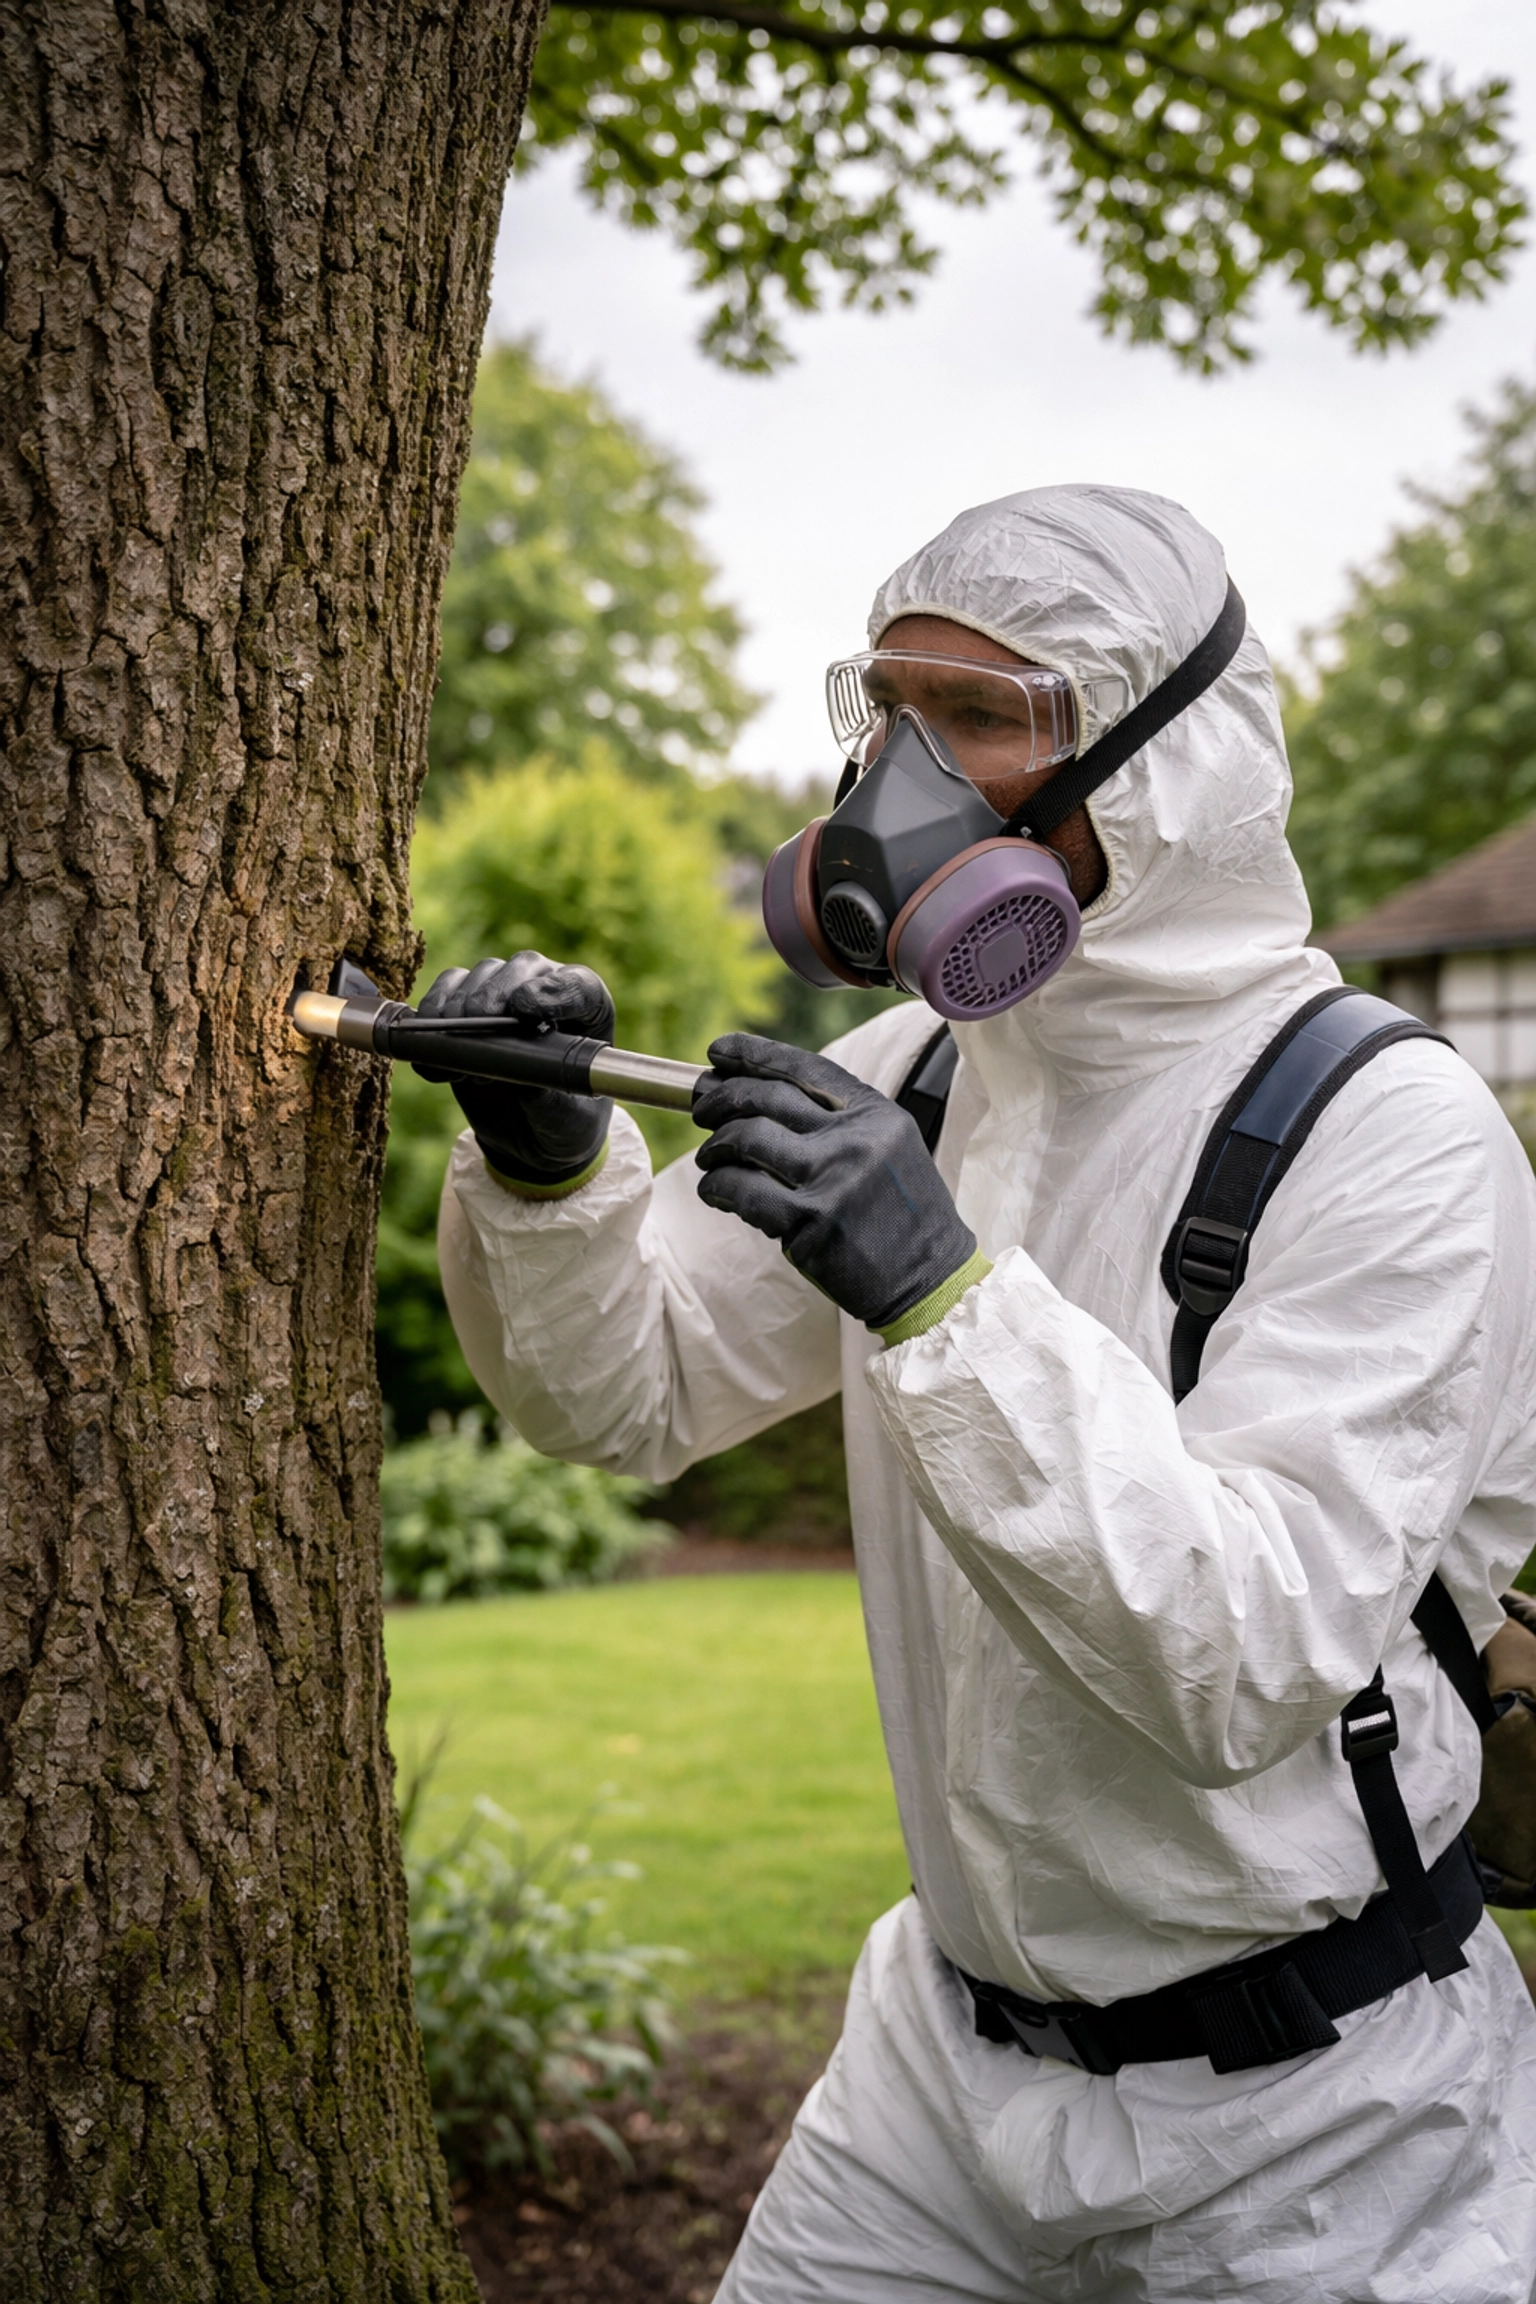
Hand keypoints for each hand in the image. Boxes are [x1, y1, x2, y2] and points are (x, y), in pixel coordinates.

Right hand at [416, 952, 613, 1186]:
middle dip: (494, 994)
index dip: (553, 991)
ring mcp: (506, 994)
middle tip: (478, 1024)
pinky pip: (444, 993)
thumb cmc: (563, 1123)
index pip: (579, 985)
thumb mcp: (566, 1120)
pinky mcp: (466, 1008)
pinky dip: (430, 1022)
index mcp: (589, 1011)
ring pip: (480, 974)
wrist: (531, 1138)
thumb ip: (548, 1097)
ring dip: (459, 1010)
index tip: (526, 1009)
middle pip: (522, 967)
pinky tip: (435, 1060)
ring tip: (461, 1062)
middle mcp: (548, 991)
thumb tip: (516, 1075)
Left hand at [692, 1034, 977, 1331]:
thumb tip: (758, 1096)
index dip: (753, 1054)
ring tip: (708, 1157)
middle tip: (701, 1108)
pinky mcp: (809, 1222)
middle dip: (721, 1096)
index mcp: (876, 1114)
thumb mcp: (888, 1149)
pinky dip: (715, 1185)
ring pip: (746, 1137)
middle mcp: (855, 1139)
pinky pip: (741, 1189)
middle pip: (766, 1096)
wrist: (930, 1279)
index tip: (718, 1051)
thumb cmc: (901, 1216)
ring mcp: (832, 1179)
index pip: (804, 1068)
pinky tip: (712, 1189)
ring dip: (714, 1145)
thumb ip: (837, 1121)